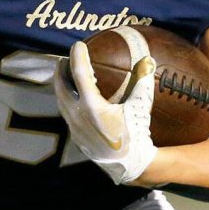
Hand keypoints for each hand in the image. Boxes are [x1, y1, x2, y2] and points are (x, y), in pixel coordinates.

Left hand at [54, 40, 157, 184]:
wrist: (128, 164)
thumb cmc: (135, 134)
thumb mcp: (139, 106)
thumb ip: (141, 81)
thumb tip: (148, 59)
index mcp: (91, 105)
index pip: (79, 73)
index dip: (78, 57)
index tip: (78, 45)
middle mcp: (77, 114)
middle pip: (61, 87)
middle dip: (60, 71)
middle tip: (64, 60)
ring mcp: (73, 127)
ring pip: (60, 101)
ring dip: (61, 87)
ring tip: (65, 77)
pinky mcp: (75, 136)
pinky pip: (66, 114)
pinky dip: (67, 102)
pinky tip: (74, 100)